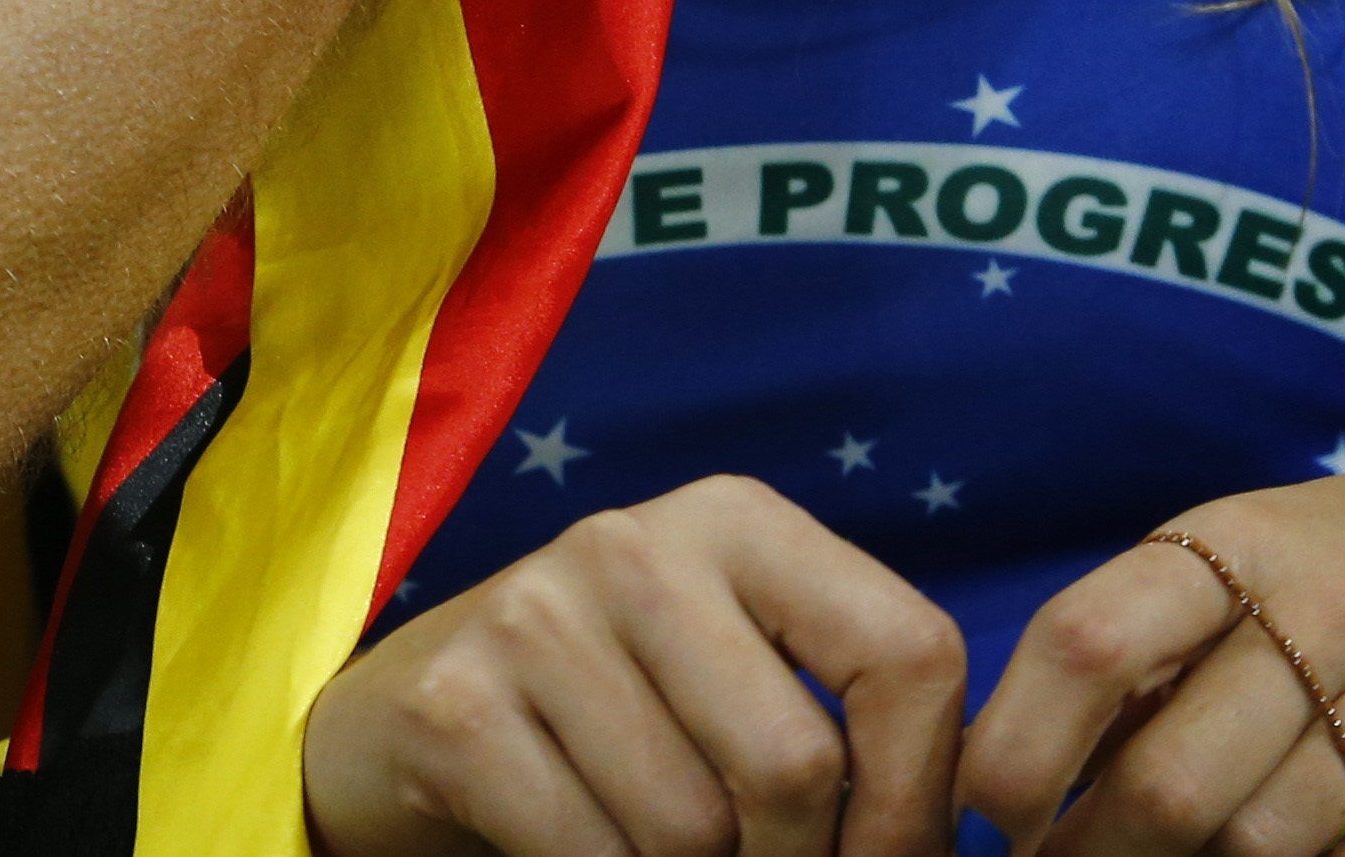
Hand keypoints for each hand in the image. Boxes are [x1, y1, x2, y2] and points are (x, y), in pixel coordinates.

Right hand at [304, 476, 967, 856]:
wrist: (420, 721)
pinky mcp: (457, 706)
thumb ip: (845, 725)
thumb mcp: (740, 675)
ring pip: (693, 833)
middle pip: (795, 765)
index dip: (924, 797)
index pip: (908, 653)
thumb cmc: (624, 714)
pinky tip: (588, 851)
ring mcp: (532, 616)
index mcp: (736, 520)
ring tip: (665, 851)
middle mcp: (631, 542)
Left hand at [960, 438, 1344, 854]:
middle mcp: (1328, 611)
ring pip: (1264, 845)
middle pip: (1172, 778)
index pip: (1088, 643)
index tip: (987, 805)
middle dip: (1093, 850)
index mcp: (1234, 545)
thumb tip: (1018, 772)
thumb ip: (1142, 651)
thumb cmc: (1344, 567)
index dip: (1017, 744)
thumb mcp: (1233, 561)